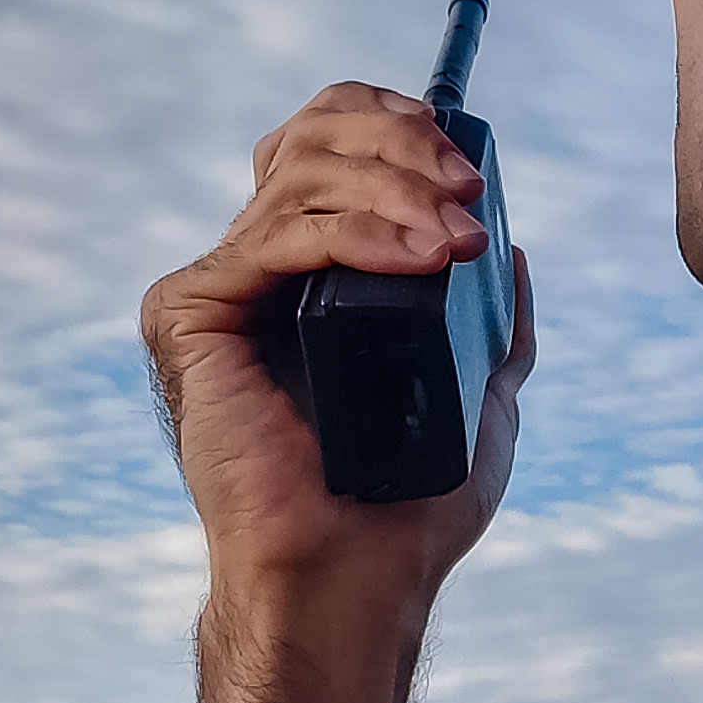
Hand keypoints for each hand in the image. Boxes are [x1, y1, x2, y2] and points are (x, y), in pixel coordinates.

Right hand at [140, 82, 535, 702]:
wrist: (357, 577)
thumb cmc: (410, 504)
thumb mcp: (478, 389)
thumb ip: (489, 317)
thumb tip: (512, 241)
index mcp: (307, 274)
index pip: (329, 147)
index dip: (389, 126)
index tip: (464, 158)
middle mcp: (255, 271)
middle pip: (310, 140)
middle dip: (400, 147)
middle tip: (467, 192)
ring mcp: (219, 290)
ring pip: (299, 177)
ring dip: (395, 191)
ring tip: (456, 242)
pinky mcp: (189, 314)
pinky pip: (277, 237)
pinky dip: (358, 235)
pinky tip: (419, 258)